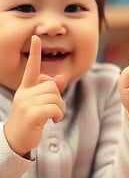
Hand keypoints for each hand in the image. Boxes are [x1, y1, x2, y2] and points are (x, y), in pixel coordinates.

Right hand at [4, 35, 64, 156]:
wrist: (16, 140)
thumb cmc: (30, 120)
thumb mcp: (40, 103)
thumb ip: (51, 90)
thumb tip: (62, 77)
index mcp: (25, 88)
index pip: (31, 68)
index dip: (35, 53)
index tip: (36, 37)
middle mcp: (24, 93)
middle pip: (52, 86)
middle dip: (58, 99)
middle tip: (55, 111)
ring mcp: (26, 103)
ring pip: (55, 97)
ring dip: (59, 108)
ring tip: (53, 117)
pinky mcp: (31, 114)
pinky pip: (54, 108)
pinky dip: (58, 115)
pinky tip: (53, 121)